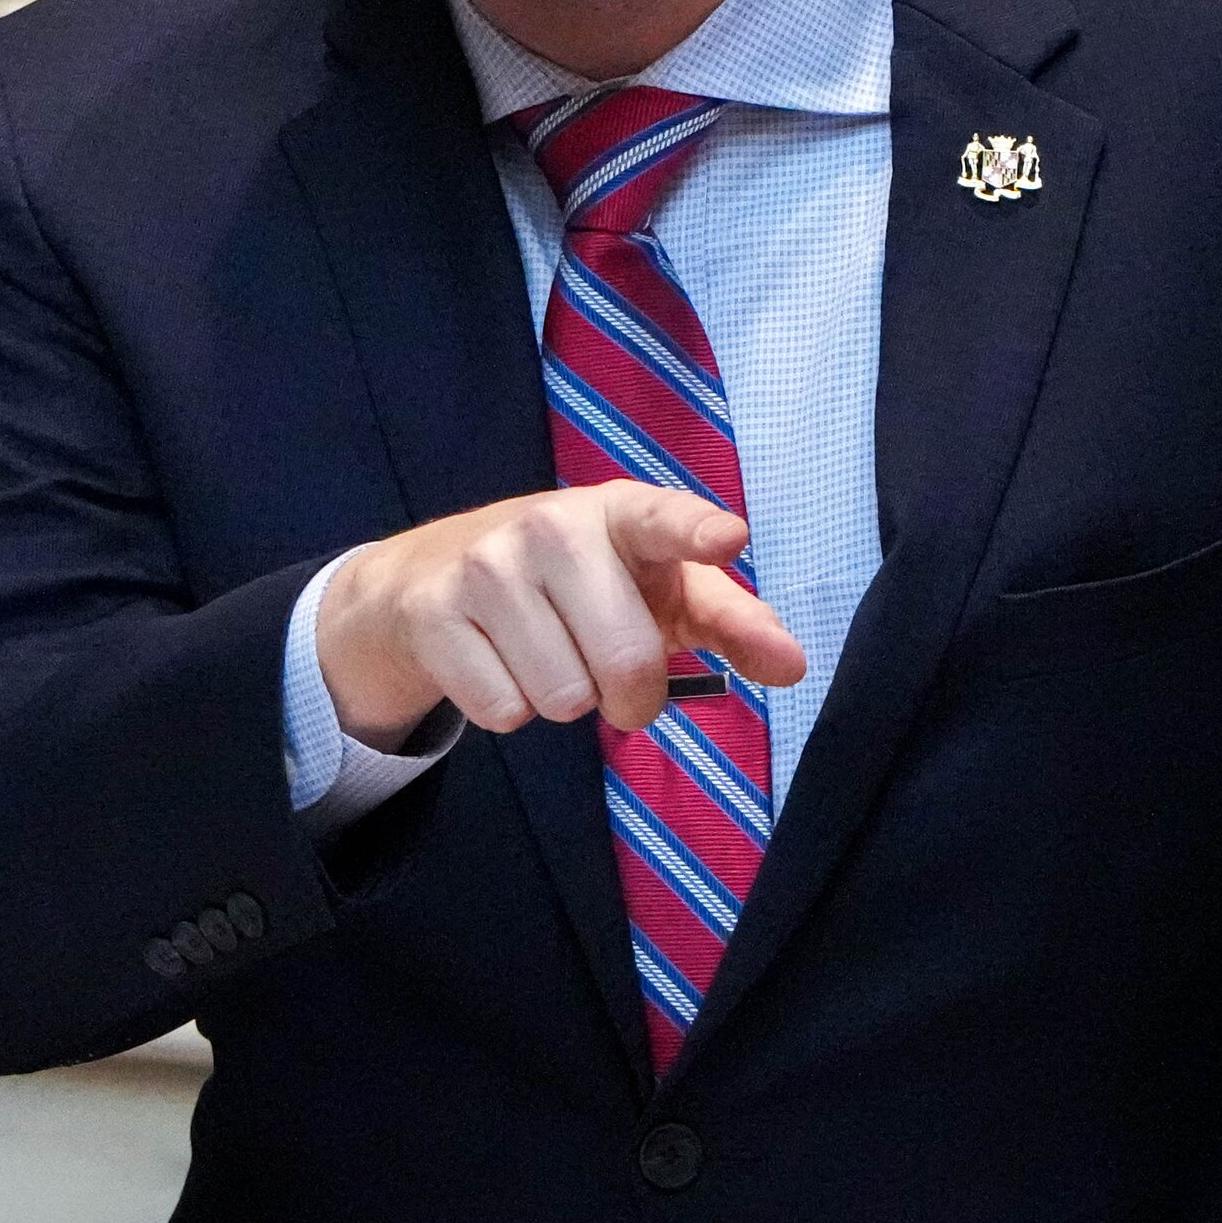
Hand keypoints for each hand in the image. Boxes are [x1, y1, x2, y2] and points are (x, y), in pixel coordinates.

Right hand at [312, 479, 807, 744]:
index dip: (696, 531)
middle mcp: (551, 526)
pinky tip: (497, 665)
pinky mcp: (434, 613)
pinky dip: (509, 707)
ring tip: (547, 661)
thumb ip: (730, 623)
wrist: (429, 580)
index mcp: (620, 513)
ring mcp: (485, 566)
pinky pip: (503, 709)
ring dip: (564, 702)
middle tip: (611, 679)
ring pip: (562, 697)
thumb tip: (792, 666)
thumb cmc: (574, 586)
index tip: (727, 539)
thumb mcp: (656, 590)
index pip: (663, 518)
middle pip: (626, 661)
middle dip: (630, 699)